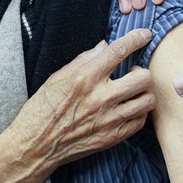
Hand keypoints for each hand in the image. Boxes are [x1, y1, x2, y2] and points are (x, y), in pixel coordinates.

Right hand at [0, 28, 155, 182]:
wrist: (34, 147)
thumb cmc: (41, 110)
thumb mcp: (57, 78)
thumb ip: (83, 59)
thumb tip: (104, 46)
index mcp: (84, 78)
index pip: (119, 51)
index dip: (136, 38)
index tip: (145, 34)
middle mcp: (100, 98)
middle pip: (143, 77)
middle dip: (142, 71)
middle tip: (132, 73)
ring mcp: (108, 119)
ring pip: (147, 100)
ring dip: (143, 92)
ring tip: (132, 92)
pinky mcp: (112, 137)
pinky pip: (140, 121)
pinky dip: (138, 112)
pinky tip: (128, 108)